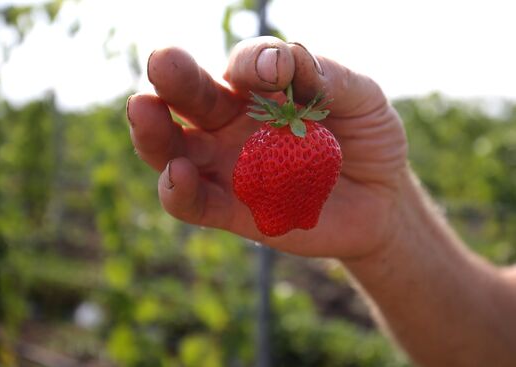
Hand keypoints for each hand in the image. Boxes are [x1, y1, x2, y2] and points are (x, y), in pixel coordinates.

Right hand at [126, 36, 406, 258]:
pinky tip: (177, 177)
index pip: (244, 65)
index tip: (275, 71)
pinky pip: (194, 203)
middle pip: (192, 99)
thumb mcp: (362, 98)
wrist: (381, 200)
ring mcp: (228, 167)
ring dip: (155, 132)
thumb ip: (325, 75)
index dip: (253, 63)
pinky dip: (177, 191)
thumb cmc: (368, 138)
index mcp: (263, 89)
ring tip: (144, 112)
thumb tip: (279, 60)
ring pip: (175, 149)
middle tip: (163, 62)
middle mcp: (235, 123)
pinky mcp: (232, 211)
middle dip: (174, 79)